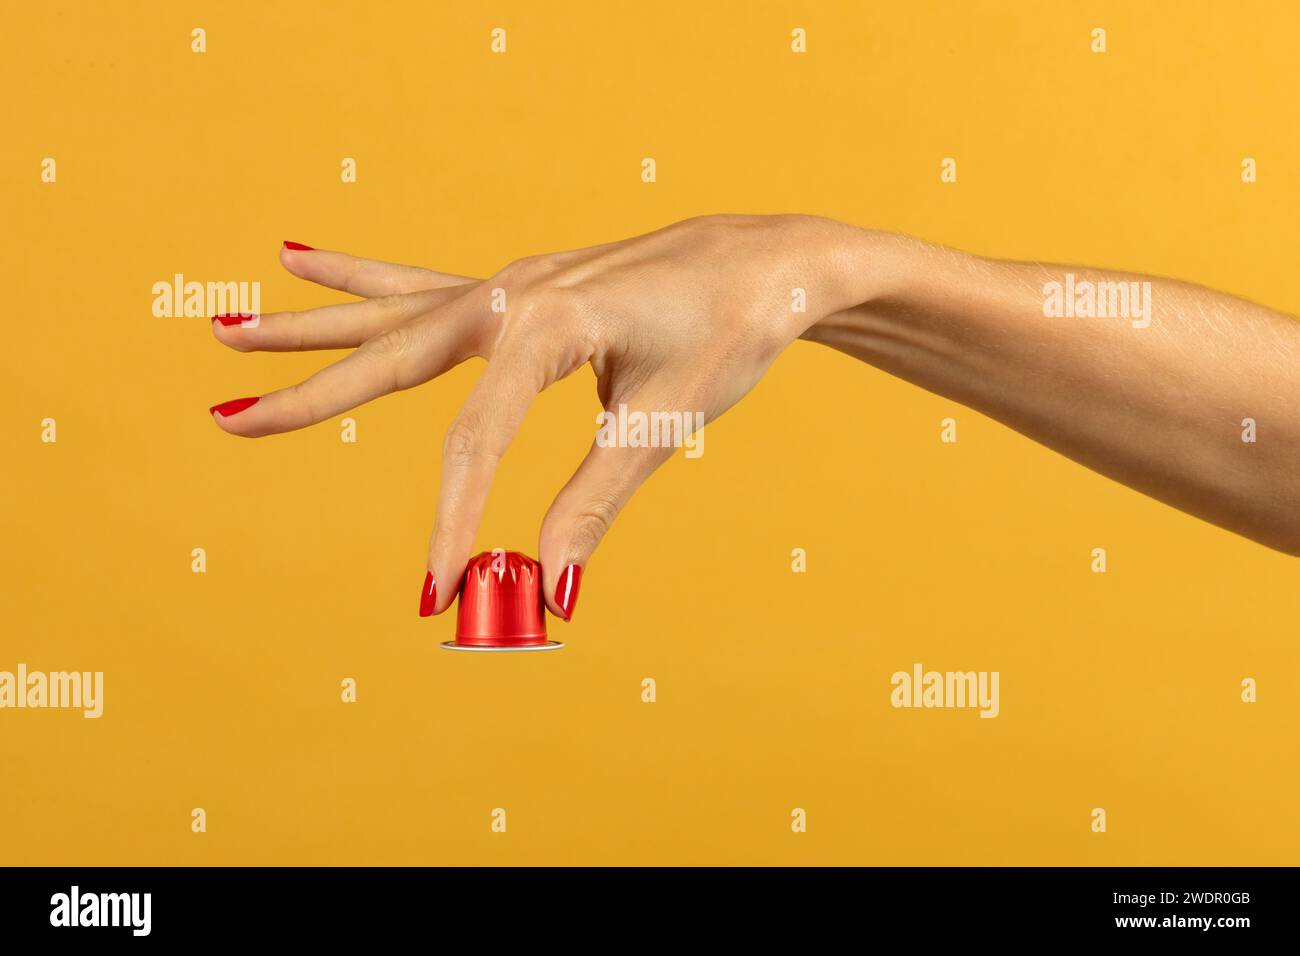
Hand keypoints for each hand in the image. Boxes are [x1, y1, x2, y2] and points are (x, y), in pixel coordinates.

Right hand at [209, 216, 877, 618]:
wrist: (777, 261)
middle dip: (307, 391)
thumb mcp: (666, 418)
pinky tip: (305, 258)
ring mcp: (514, 282)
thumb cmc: (733, 326)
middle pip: (391, 354)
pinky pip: (425, 291)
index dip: (449, 521)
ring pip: (391, 312)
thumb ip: (596, 499)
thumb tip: (553, 588)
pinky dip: (363, 286)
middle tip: (224, 416)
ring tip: (226, 324)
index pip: (473, 437)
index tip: (431, 591)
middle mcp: (515, 292)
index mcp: (547, 322)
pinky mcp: (524, 290)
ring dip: (310, 327)